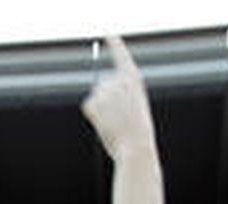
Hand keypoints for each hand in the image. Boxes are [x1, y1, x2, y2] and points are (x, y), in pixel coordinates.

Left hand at [82, 37, 155, 163]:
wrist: (136, 148)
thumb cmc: (138, 131)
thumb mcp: (134, 106)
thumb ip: (120, 94)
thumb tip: (96, 96)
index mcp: (133, 77)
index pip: (121, 54)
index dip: (113, 42)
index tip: (107, 33)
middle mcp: (117, 78)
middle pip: (104, 84)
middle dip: (108, 100)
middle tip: (122, 118)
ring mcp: (103, 89)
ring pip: (96, 97)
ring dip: (102, 110)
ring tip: (116, 122)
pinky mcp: (91, 102)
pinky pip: (89, 107)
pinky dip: (94, 117)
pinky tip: (106, 124)